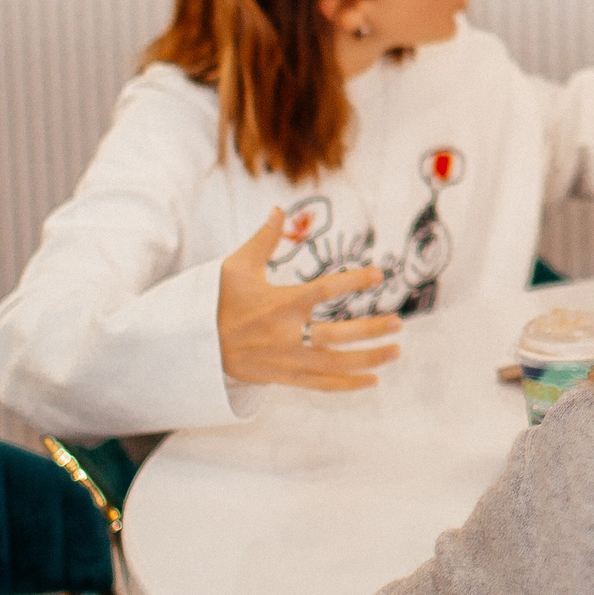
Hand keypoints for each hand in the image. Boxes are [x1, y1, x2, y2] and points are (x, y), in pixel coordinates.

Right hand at [216, 209, 402, 389]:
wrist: (194, 346)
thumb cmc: (217, 302)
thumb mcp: (235, 267)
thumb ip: (263, 240)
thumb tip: (279, 210)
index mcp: (279, 303)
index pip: (325, 290)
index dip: (355, 281)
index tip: (379, 274)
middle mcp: (287, 334)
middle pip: (338, 335)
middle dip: (371, 330)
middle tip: (399, 322)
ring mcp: (287, 360)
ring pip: (335, 364)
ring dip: (368, 359)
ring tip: (395, 351)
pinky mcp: (283, 377)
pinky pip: (321, 384)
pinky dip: (348, 384)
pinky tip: (372, 380)